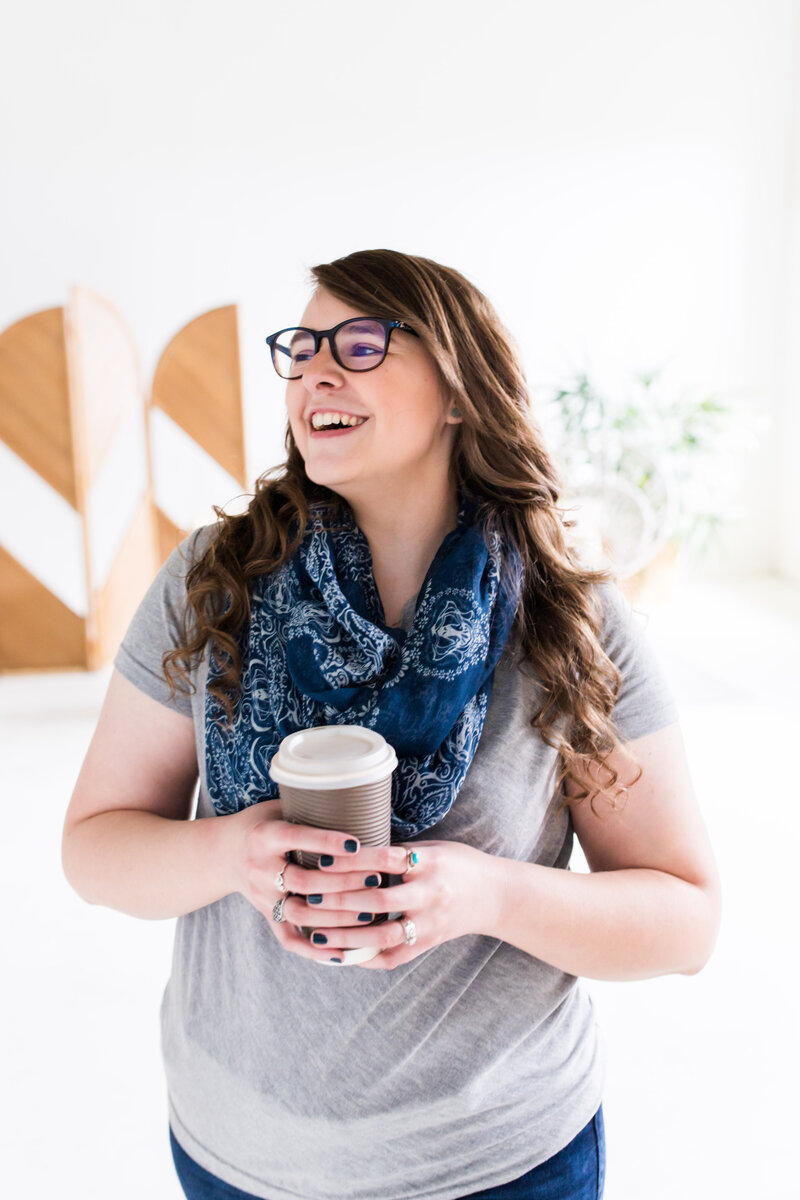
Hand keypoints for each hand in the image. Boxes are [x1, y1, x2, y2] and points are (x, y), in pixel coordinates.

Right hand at [232, 798, 367, 961]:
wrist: (223, 853)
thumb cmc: (262, 824)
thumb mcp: (278, 808)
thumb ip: (309, 809)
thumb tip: (360, 804)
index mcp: (264, 836)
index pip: (297, 838)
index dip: (327, 842)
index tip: (358, 844)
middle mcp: (261, 868)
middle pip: (303, 879)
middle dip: (343, 881)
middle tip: (376, 878)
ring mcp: (262, 896)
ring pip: (299, 912)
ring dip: (336, 916)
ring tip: (369, 913)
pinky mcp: (266, 916)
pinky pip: (289, 939)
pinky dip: (314, 951)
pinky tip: (342, 954)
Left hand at [308, 838, 493, 969]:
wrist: (496, 895)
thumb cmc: (459, 864)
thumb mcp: (433, 848)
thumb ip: (397, 853)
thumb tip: (351, 851)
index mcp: (430, 863)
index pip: (384, 859)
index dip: (352, 861)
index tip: (321, 860)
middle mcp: (429, 894)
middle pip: (377, 901)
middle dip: (339, 901)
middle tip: (307, 899)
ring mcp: (430, 923)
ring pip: (382, 935)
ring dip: (345, 936)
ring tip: (314, 934)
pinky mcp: (428, 943)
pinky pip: (393, 957)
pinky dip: (366, 958)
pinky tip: (340, 956)